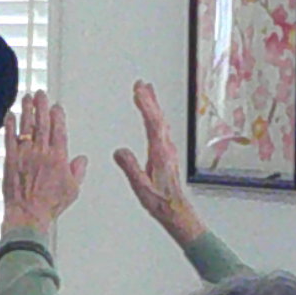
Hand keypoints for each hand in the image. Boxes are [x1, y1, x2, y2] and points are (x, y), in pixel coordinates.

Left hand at [0, 90, 82, 236]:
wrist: (28, 214)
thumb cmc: (49, 204)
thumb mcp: (73, 189)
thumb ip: (78, 171)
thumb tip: (81, 160)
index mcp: (58, 157)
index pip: (59, 130)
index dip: (57, 116)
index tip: (56, 107)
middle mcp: (41, 152)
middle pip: (42, 123)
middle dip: (41, 106)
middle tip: (40, 93)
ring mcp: (25, 154)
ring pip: (26, 127)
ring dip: (27, 110)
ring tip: (27, 97)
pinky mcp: (11, 160)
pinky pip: (10, 138)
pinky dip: (10, 126)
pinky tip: (10, 115)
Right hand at [114, 78, 202, 246]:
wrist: (176, 210)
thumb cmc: (160, 201)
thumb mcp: (140, 186)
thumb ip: (130, 167)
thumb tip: (120, 151)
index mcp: (160, 153)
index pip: (152, 123)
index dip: (146, 104)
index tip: (138, 90)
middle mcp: (167, 149)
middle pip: (158, 118)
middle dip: (150, 99)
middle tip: (142, 84)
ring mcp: (169, 150)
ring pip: (162, 122)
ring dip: (154, 106)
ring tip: (147, 93)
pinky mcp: (169, 154)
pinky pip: (162, 129)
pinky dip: (157, 117)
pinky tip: (153, 117)